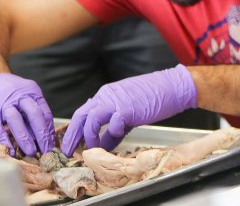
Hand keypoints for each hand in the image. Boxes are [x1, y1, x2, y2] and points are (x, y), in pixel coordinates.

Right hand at [0, 73, 54, 156]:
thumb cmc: (11, 93)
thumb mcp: (26, 97)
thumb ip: (34, 114)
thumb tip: (44, 138)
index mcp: (32, 92)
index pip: (45, 112)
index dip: (49, 131)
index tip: (52, 145)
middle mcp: (19, 96)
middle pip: (34, 115)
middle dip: (42, 135)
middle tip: (46, 151)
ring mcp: (4, 104)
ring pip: (16, 120)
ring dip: (25, 138)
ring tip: (31, 152)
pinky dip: (5, 141)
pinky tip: (11, 151)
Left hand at [62, 65, 197, 154]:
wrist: (170, 87)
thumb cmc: (151, 99)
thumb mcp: (128, 115)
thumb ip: (113, 130)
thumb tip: (103, 146)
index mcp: (105, 96)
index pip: (82, 113)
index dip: (73, 130)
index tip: (70, 145)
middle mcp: (106, 96)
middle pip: (80, 115)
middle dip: (72, 136)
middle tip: (68, 152)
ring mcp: (116, 101)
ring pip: (91, 119)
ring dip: (89, 136)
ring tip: (93, 149)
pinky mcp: (127, 108)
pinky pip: (113, 123)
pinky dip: (113, 133)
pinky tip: (119, 135)